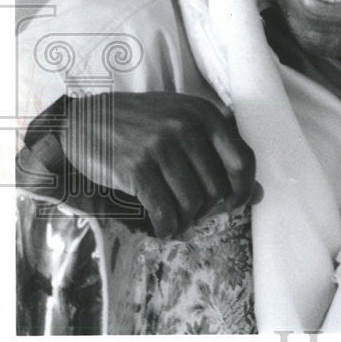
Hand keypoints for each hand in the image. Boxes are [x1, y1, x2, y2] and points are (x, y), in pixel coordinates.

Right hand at [56, 92, 258, 238]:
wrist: (83, 120)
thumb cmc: (141, 123)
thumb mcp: (183, 121)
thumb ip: (219, 151)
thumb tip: (257, 195)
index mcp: (204, 114)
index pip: (243, 160)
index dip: (244, 188)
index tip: (235, 202)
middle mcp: (186, 127)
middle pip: (217, 187)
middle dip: (209, 208)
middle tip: (195, 211)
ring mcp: (160, 146)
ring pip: (193, 202)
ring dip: (187, 219)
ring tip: (178, 220)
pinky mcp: (136, 168)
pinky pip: (165, 210)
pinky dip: (167, 226)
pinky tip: (163, 227)